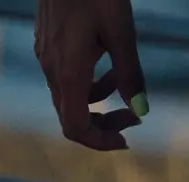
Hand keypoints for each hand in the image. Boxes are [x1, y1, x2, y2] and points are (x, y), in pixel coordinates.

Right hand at [34, 0, 147, 150]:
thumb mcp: (122, 33)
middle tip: (134, 118)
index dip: (100, 142)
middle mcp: (51, 68)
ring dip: (99, 100)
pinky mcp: (48, 42)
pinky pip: (66, 75)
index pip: (75, 127)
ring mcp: (46, 54)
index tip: (128, 137)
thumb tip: (142, 110)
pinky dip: (89, 80)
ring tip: (126, 86)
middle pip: (71, 116)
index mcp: (68, 72)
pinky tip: (109, 62)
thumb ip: (130, 75)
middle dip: (103, 124)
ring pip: (70, 95)